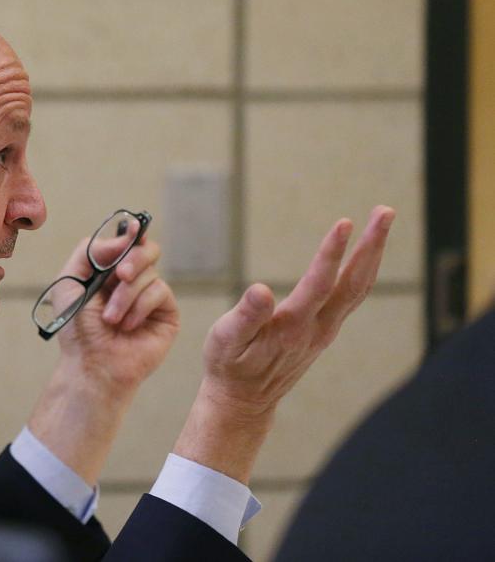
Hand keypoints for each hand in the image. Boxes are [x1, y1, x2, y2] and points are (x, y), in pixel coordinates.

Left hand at [54, 221, 179, 391]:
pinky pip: (160, 292)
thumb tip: (124, 237)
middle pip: (147, 249)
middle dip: (133, 258)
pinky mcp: (167, 314)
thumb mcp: (70, 282)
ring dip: (126, 295)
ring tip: (110, 319)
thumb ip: (90, 252)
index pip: (127, 242)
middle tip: (119, 275)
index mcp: (109, 271)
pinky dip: (139, 307)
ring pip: (150, 273)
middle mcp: (132, 281)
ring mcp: (151, 297)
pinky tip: (127, 326)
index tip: (133, 228)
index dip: (132, 233)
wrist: (91, 364)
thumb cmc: (77, 328)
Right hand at [174, 205, 395, 481]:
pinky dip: (363, 270)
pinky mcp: (324, 332)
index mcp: (292, 326)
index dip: (332, 253)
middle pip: (354, 283)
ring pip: (358, 288)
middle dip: (372, 246)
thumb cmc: (229, 366)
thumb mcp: (226, 341)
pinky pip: (351, 296)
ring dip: (373, 254)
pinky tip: (365, 256)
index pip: (319, 283)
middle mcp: (317, 328)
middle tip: (386, 211)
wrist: (244, 401)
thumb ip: (245, 316)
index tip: (345, 223)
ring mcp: (325, 331)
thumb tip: (262, 290)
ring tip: (382, 222)